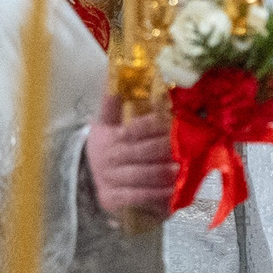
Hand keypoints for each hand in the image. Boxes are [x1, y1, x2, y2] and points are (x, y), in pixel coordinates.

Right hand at [84, 94, 174, 221]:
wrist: (86, 176)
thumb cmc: (105, 146)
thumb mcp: (104, 124)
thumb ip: (111, 103)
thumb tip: (115, 73)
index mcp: (111, 137)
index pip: (134, 129)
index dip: (153, 124)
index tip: (172, 120)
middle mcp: (111, 159)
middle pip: (140, 153)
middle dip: (163, 149)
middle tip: (186, 146)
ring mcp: (111, 180)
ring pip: (140, 176)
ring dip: (162, 173)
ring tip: (182, 169)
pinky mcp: (114, 199)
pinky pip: (136, 198)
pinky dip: (154, 196)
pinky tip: (171, 192)